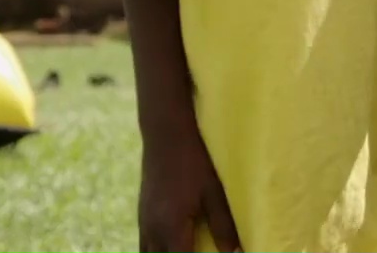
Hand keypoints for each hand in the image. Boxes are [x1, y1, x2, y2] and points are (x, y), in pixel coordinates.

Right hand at [139, 122, 241, 252]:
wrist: (165, 136)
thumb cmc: (194, 162)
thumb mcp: (214, 192)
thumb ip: (224, 225)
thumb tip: (235, 252)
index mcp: (171, 228)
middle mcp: (153, 230)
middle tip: (198, 252)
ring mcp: (143, 223)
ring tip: (185, 249)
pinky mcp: (141, 215)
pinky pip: (144, 245)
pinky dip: (155, 251)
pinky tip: (171, 247)